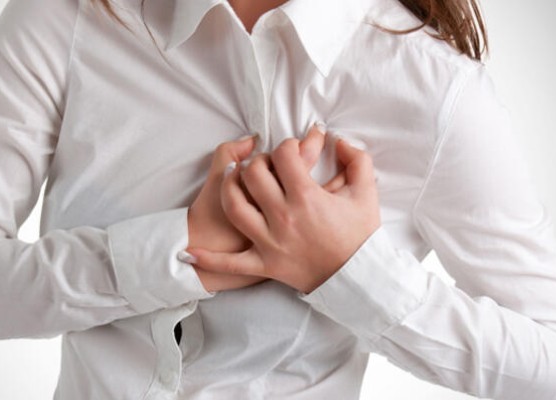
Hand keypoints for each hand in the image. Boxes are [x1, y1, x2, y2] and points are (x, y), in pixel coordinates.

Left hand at [188, 136, 379, 293]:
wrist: (358, 279)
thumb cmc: (360, 237)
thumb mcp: (366, 194)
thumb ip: (358, 160)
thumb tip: (340, 141)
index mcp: (306, 197)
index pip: (283, 155)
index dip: (288, 144)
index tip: (294, 150)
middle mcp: (283, 216)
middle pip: (253, 174)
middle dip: (258, 161)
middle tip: (266, 164)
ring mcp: (270, 241)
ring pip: (235, 206)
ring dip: (228, 187)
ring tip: (232, 178)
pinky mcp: (264, 264)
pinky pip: (231, 262)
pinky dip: (210, 259)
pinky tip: (189, 252)